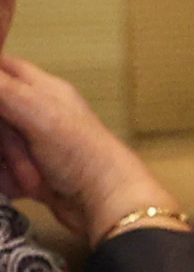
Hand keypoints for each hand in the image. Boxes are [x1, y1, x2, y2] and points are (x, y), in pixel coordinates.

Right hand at [0, 55, 164, 237]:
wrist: (104, 203)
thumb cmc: (85, 156)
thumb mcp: (37, 113)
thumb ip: (3, 90)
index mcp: (46, 91)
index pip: (7, 67)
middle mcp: (40, 113)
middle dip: (2, 138)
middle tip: (18, 147)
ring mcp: (36, 143)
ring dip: (8, 163)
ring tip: (31, 175)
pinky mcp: (33, 171)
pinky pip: (3, 172)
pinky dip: (8, 180)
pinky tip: (26, 187)